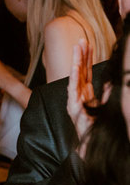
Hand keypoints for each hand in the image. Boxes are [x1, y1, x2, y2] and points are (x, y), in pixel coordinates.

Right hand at [67, 37, 107, 154]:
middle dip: (81, 55)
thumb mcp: (104, 105)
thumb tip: (111, 79)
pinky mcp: (74, 107)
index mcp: (86, 93)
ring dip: (76, 61)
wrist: (92, 144)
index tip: (88, 43)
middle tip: (81, 40)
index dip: (87, 57)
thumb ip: (107, 92)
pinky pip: (73, 89)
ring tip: (77, 48)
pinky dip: (74, 77)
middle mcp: (79, 94)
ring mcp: (75, 100)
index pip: (86, 71)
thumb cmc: (96, 126)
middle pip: (81, 70)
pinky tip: (75, 68)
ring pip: (76, 76)